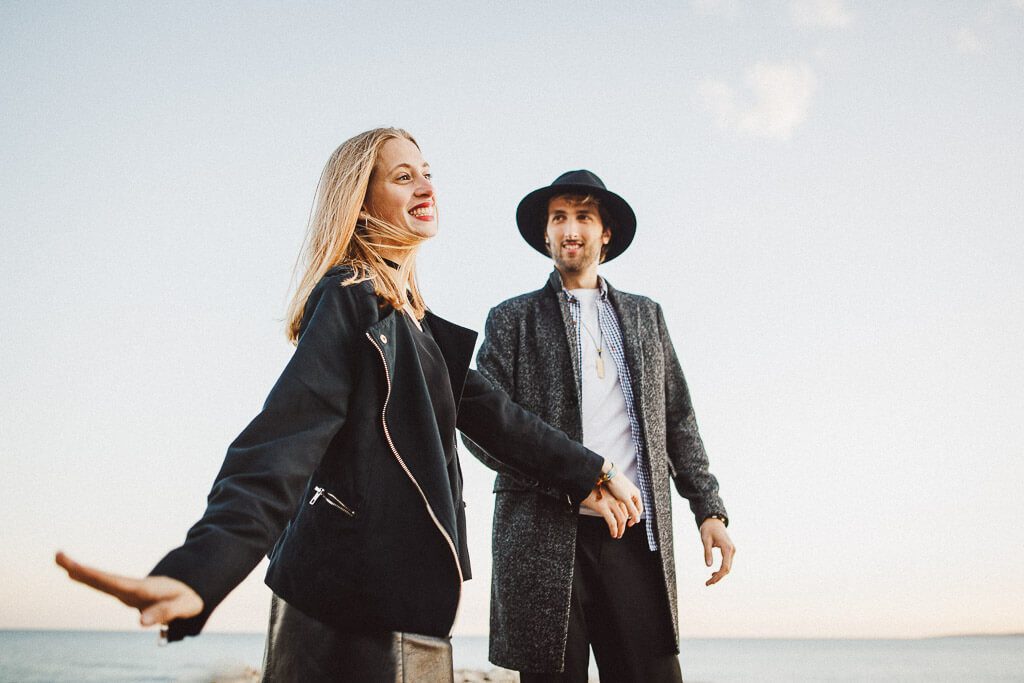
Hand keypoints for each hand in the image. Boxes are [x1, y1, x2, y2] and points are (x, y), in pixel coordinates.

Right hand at [55, 551, 202, 626]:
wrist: (192, 586)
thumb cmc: (188, 598)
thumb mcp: (183, 606)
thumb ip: (164, 612)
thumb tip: (140, 622)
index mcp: (144, 589)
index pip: (116, 583)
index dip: (96, 577)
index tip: (76, 569)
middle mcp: (132, 586)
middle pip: (103, 578)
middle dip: (81, 568)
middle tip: (59, 555)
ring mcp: (127, 588)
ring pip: (101, 578)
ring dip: (80, 570)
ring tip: (60, 559)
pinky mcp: (125, 591)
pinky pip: (103, 582)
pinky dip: (88, 577)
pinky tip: (72, 573)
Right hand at [580, 487, 629, 537]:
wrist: (581, 483)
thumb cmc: (589, 488)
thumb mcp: (602, 493)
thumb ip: (607, 500)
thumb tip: (608, 509)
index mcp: (615, 495)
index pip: (626, 509)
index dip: (626, 518)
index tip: (622, 523)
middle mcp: (615, 498)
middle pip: (625, 515)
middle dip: (624, 526)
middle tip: (621, 532)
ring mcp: (609, 503)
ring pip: (621, 519)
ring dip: (621, 529)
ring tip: (618, 534)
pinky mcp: (602, 508)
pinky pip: (612, 522)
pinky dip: (614, 530)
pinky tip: (613, 534)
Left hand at [601, 466, 642, 523]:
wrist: (609, 473)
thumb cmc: (617, 485)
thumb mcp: (625, 499)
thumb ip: (632, 509)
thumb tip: (637, 520)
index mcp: (637, 494)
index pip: (639, 510)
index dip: (635, 518)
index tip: (628, 524)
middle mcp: (633, 493)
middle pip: (634, 508)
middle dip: (630, 515)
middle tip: (624, 522)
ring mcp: (627, 491)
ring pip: (628, 505)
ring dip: (625, 511)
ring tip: (619, 516)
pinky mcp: (620, 490)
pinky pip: (622, 501)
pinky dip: (620, 506)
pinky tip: (615, 508)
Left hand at [699, 519, 734, 585]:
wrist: (714, 521)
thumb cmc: (708, 529)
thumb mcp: (705, 540)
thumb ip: (707, 552)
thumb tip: (709, 566)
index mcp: (727, 548)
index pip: (725, 567)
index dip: (718, 576)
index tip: (709, 582)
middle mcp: (732, 550)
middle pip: (727, 569)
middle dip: (718, 577)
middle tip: (707, 584)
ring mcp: (732, 550)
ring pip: (728, 567)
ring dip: (720, 575)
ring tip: (709, 581)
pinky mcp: (730, 551)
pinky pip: (727, 563)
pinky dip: (721, 569)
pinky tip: (713, 573)